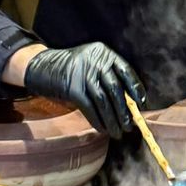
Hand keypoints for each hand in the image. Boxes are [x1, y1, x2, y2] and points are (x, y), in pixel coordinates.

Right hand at [21, 42, 146, 138]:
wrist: (43, 66)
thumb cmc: (73, 69)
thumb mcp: (92, 62)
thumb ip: (109, 75)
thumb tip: (130, 102)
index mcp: (104, 53)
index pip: (126, 71)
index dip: (136, 89)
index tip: (142, 105)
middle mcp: (95, 61)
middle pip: (116, 89)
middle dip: (125, 111)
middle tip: (130, 126)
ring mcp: (83, 74)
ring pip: (104, 101)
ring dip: (113, 120)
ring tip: (119, 132)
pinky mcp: (72, 88)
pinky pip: (89, 108)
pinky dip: (98, 121)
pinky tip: (103, 129)